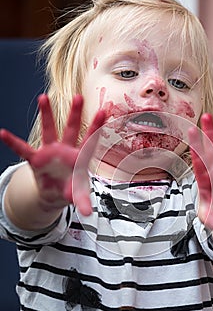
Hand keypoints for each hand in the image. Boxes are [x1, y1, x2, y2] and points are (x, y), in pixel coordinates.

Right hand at [0, 94, 106, 215]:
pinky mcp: (36, 158)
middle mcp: (66, 150)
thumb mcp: (77, 194)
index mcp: (79, 158)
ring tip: (43, 97)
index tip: (104, 111)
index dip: (97, 127)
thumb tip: (87, 213)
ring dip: (47, 115)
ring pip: (49, 130)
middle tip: (79, 97)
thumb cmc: (70, 189)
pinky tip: (2, 133)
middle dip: (75, 114)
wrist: (55, 193)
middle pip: (72, 129)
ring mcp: (50, 151)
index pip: (90, 140)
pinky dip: (13, 142)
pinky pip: (23, 149)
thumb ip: (82, 200)